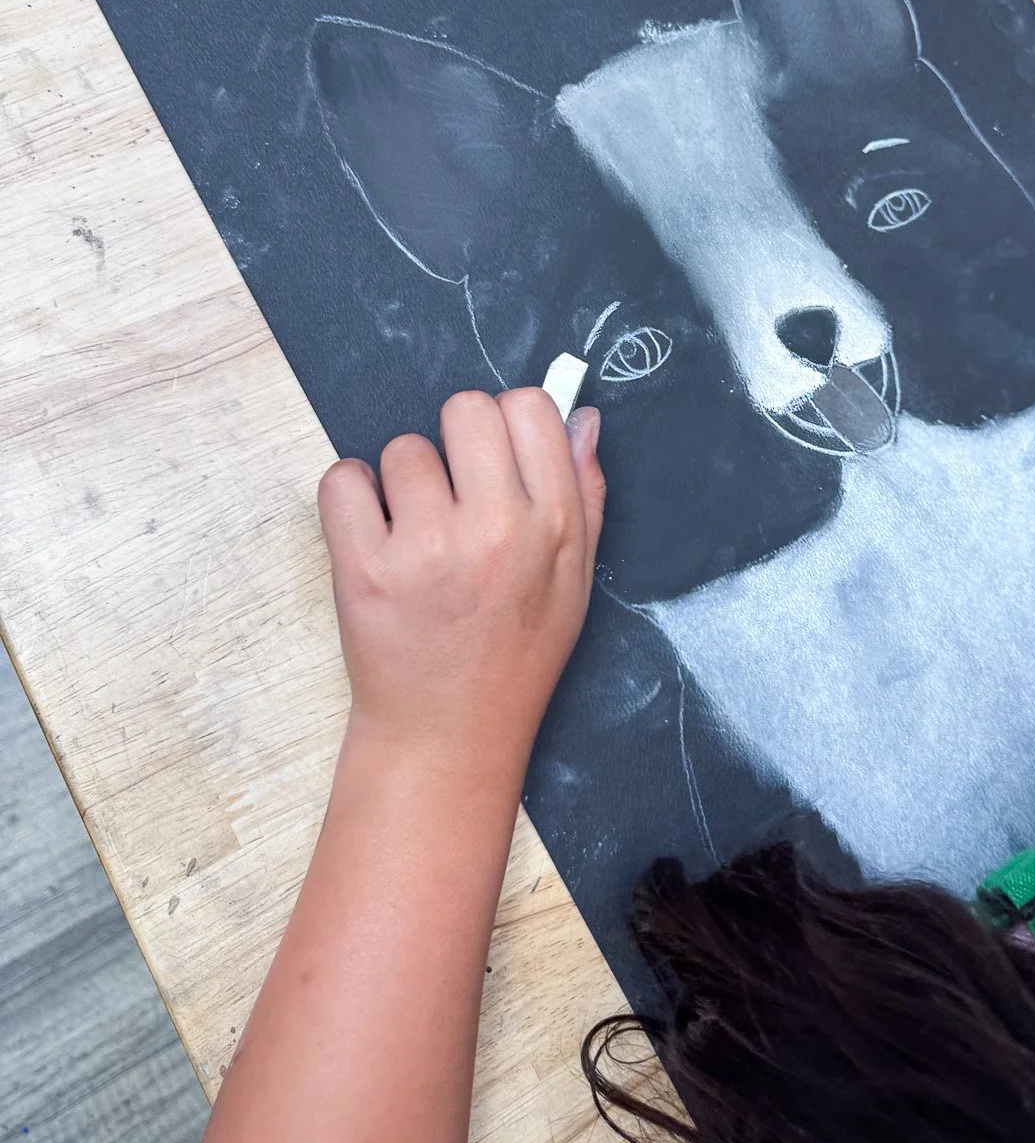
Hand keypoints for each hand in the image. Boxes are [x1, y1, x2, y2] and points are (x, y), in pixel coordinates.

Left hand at [317, 391, 603, 787]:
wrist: (447, 735)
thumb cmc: (514, 656)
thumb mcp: (575, 580)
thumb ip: (584, 493)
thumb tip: (583, 416)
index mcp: (553, 526)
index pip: (530, 408)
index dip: (508, 422)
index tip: (495, 457)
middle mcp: (495, 530)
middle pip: (466, 410)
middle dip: (456, 440)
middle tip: (452, 489)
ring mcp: (427, 550)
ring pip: (403, 448)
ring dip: (402, 480)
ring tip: (415, 531)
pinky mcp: (364, 569)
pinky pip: (343, 480)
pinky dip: (350, 498)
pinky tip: (371, 531)